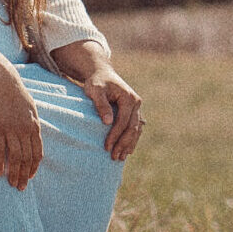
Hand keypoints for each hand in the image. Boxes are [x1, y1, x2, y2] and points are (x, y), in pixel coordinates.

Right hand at [0, 35, 43, 188]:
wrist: (0, 81)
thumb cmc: (14, 95)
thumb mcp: (30, 108)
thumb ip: (32, 124)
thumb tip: (33, 138)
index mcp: (34, 126)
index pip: (37, 153)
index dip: (34, 167)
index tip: (29, 177)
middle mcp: (25, 130)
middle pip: (27, 158)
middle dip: (24, 175)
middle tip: (20, 187)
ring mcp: (11, 129)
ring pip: (15, 157)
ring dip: (13, 173)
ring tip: (11, 184)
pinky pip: (0, 150)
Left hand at [53, 42, 143, 159]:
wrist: (102, 73)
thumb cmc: (96, 82)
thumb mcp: (95, 90)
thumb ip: (101, 105)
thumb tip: (107, 122)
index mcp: (129, 97)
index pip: (123, 121)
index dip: (115, 135)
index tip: (107, 147)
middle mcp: (136, 102)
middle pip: (132, 128)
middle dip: (123, 143)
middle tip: (114, 157)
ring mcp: (137, 107)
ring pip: (136, 130)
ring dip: (129, 144)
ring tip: (121, 157)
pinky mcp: (134, 112)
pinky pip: (136, 128)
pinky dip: (132, 139)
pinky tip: (127, 150)